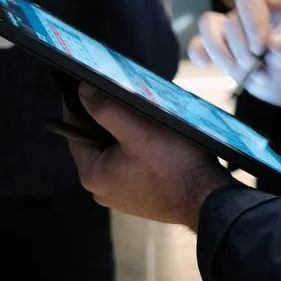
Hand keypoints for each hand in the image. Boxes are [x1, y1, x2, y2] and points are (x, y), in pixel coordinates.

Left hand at [65, 85, 237, 230]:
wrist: (207, 199)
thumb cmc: (174, 164)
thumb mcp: (138, 130)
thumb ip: (106, 109)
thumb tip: (82, 89)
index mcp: (92, 175)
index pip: (73, 131)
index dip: (78, 104)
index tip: (85, 81)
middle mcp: (100, 190)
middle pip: (94, 143)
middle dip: (106, 119)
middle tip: (122, 96)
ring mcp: (120, 196)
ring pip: (113, 153)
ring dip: (124, 134)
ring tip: (142, 116)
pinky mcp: (138, 198)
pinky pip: (128, 166)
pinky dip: (136, 150)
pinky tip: (154, 140)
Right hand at [191, 0, 280, 111]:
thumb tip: (277, 43)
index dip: (251, 22)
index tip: (262, 46)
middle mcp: (254, 13)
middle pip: (229, 20)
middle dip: (242, 49)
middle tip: (261, 66)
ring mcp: (240, 34)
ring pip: (210, 28)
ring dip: (222, 53)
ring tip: (246, 71)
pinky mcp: (230, 55)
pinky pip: (202, 46)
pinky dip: (200, 54)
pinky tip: (208, 64)